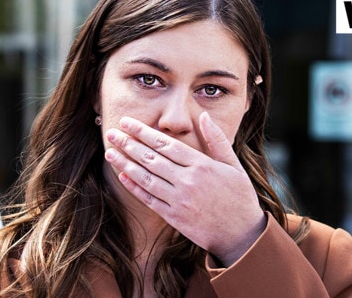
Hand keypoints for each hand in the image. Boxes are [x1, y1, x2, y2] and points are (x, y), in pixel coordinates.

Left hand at [104, 111, 266, 266]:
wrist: (241, 235)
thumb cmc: (239, 197)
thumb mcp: (234, 165)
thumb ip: (217, 139)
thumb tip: (204, 116)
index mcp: (202, 165)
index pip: (166, 144)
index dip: (143, 132)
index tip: (127, 123)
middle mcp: (187, 181)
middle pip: (151, 158)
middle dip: (129, 144)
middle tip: (111, 133)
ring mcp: (179, 200)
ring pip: (146, 178)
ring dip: (125, 163)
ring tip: (110, 152)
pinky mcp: (174, 217)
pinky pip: (149, 199)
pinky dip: (134, 187)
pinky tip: (122, 176)